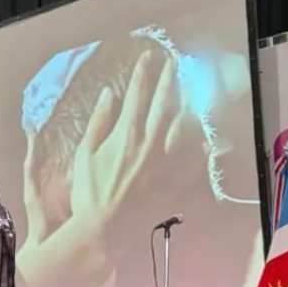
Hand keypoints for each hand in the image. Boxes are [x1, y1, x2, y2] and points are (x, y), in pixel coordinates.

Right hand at [17, 49, 202, 286]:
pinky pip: (192, 156)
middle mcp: (151, 142)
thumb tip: (107, 95)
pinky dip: (199, 142)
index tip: (148, 57)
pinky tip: (202, 134)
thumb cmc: (88, 192)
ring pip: (183, 124)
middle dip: (169, 79)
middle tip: (174, 64)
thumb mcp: (85, 154)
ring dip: (187, 103)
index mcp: (126, 133)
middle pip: (165, 103)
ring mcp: (166, 161)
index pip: (137, 94)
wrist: (104, 228)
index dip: (143, 73)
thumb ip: (98, 122)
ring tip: (190, 91)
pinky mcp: (173, 179)